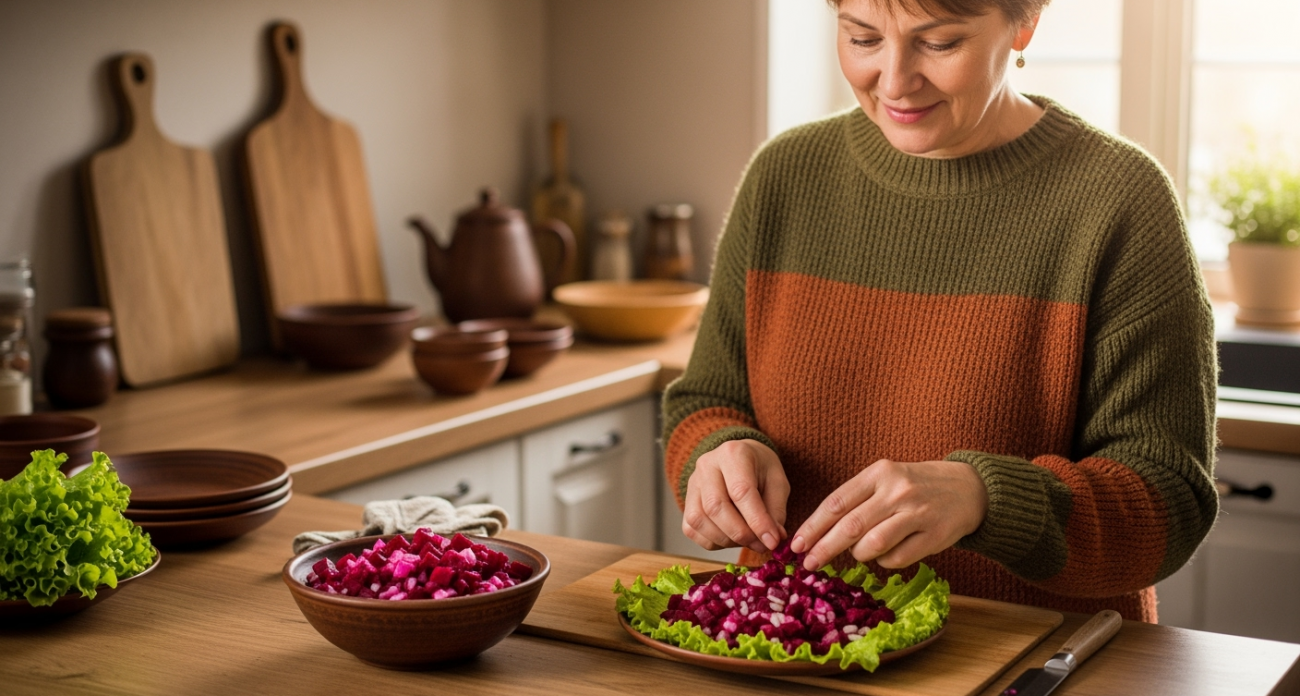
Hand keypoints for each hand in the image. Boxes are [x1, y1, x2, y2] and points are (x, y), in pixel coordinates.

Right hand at [682, 439, 789, 553]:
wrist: (739, 460)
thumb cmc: (760, 470)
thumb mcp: (777, 483)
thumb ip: (775, 511)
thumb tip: (771, 539)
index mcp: (733, 454)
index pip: (741, 491)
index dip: (757, 521)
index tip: (772, 541)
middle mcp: (707, 465)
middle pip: (716, 507)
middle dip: (741, 533)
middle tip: (761, 545)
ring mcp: (692, 484)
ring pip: (700, 520)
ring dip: (726, 540)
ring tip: (748, 540)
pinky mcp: (686, 502)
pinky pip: (692, 529)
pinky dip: (712, 542)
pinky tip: (731, 538)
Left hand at [790, 459, 987, 569]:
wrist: (968, 488)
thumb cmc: (915, 486)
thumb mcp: (885, 479)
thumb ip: (857, 500)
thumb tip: (819, 534)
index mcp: (878, 473)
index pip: (836, 502)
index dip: (813, 526)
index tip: (796, 544)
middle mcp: (896, 490)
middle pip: (850, 525)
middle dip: (824, 548)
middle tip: (808, 563)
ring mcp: (917, 512)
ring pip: (873, 544)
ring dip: (857, 555)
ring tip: (856, 555)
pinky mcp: (934, 534)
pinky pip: (897, 558)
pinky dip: (884, 561)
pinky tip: (885, 556)